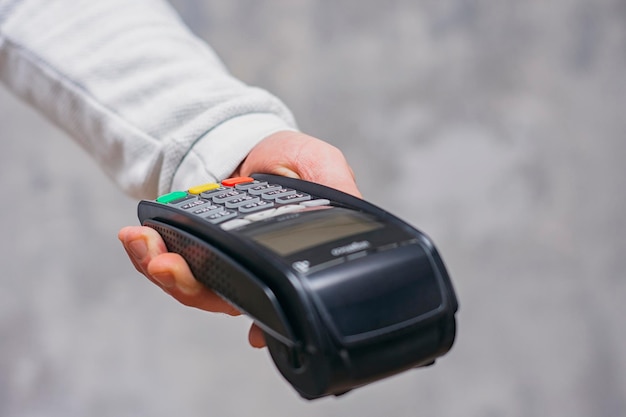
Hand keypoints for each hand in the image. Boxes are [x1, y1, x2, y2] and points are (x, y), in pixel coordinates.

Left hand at [118, 131, 360, 347]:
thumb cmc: (292, 160)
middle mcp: (251, 269)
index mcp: (284, 260)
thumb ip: (337, 189)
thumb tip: (352, 223)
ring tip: (145, 244)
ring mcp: (217, 259)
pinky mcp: (189, 245)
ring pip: (189, 285)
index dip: (267, 324)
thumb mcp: (322, 166)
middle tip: (168, 267)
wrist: (254, 143)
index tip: (255, 334)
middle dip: (189, 286)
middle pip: (221, 298)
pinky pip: (165, 261)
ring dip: (161, 269)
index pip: (277, 302)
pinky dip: (147, 253)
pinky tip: (136, 235)